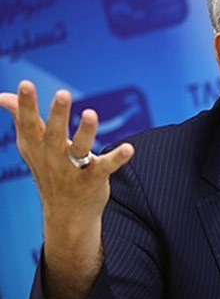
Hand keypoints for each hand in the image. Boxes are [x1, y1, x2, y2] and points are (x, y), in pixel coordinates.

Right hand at [0, 80, 133, 298]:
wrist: (65, 214)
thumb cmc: (49, 171)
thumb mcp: (32, 147)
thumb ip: (22, 119)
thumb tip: (2, 97)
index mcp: (36, 146)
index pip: (28, 124)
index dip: (26, 104)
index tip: (26, 84)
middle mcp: (53, 157)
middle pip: (54, 133)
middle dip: (58, 114)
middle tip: (63, 93)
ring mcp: (73, 169)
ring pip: (80, 149)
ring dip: (86, 132)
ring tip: (91, 113)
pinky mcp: (93, 179)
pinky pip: (106, 167)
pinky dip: (117, 158)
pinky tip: (129, 148)